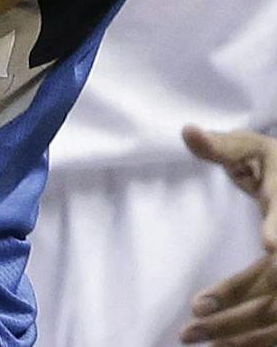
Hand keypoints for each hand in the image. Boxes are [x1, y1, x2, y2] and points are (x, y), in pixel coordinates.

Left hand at [184, 126, 276, 340]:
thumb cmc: (271, 163)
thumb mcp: (251, 148)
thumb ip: (222, 146)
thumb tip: (188, 131)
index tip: (271, 246)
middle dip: (239, 303)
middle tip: (194, 316)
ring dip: (240, 329)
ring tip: (195, 336)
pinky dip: (256, 339)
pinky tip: (224, 346)